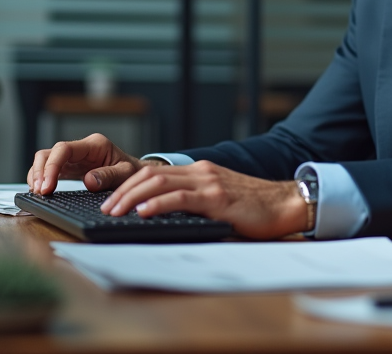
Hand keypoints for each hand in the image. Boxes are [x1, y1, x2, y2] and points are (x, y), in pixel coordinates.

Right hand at [26, 133, 150, 194]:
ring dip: (37, 175)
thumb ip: (109, 176)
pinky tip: (40, 191)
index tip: (47, 186)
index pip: (64, 149)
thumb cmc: (132, 172)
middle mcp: (80, 148)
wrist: (134, 173)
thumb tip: (89, 181)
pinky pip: (49, 169)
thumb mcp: (125, 174)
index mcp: (94, 144)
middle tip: (40, 192)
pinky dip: (41, 179)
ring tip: (38, 193)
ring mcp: (73, 157)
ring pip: (45, 159)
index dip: (52, 166)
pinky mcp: (69, 167)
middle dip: (40, 172)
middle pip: (49, 153)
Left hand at [101, 160, 308, 239]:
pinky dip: (157, 204)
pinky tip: (143, 213)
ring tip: (115, 211)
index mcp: (199, 172)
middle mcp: (201, 172)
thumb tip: (163, 220)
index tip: (111, 198)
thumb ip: (195, 204)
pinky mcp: (217, 198)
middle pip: (150, 175)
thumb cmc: (254, 208)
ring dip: (132, 197)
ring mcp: (208, 183)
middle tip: (105, 207)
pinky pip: (180, 198)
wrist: (285, 204)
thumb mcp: (218, 201)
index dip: (128, 184)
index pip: (154, 173)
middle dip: (122, 190)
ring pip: (159, 183)